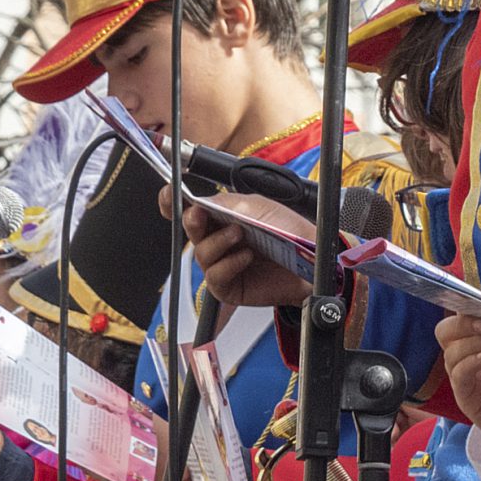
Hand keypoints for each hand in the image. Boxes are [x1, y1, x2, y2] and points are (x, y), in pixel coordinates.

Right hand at [178, 196, 314, 309]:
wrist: (311, 259)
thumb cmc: (289, 231)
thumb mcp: (257, 207)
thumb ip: (226, 205)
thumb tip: (200, 203)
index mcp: (222, 215)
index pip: (190, 208)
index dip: (172, 202)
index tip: (168, 194)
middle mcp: (218, 239)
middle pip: (190, 230)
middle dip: (192, 221)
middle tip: (199, 214)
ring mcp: (222, 263)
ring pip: (201, 253)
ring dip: (218, 242)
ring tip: (239, 236)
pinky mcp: (228, 286)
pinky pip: (215, 276)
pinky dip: (228, 264)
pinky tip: (245, 257)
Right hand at [435, 315, 480, 451]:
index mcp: (474, 342)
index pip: (457, 319)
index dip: (465, 313)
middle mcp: (463, 357)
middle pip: (445, 332)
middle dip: (461, 325)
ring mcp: (461, 377)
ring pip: (450, 352)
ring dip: (469, 344)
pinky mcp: (464, 396)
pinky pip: (458, 375)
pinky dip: (470, 363)